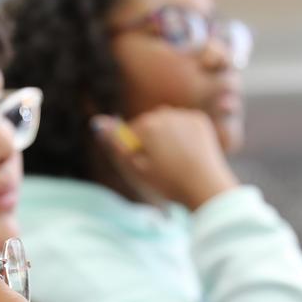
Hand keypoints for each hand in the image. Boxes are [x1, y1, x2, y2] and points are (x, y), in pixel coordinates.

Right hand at [92, 107, 238, 210]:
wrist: (204, 187)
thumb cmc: (166, 183)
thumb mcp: (135, 169)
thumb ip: (115, 144)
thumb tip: (97, 121)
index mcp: (146, 125)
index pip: (131, 133)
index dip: (137, 152)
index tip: (148, 168)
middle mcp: (164, 114)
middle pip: (149, 126)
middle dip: (152, 142)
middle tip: (163, 167)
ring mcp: (183, 115)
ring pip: (167, 124)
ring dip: (168, 137)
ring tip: (177, 161)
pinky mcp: (199, 120)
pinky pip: (184, 124)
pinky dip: (185, 136)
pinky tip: (189, 153)